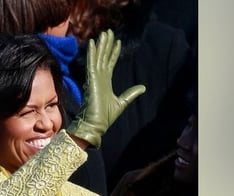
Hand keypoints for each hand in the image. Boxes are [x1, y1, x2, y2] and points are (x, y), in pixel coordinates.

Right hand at [66, 29, 145, 147]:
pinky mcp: (90, 81)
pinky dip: (92, 53)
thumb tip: (143, 87)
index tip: (117, 42)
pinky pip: (91, 64)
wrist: (96, 125)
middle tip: (109, 32)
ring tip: (104, 33)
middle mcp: (99, 78)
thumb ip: (131, 94)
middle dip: (106, 45)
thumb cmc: (105, 117)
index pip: (109, 64)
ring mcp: (94, 79)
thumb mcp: (122, 103)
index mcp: (105, 83)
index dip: (113, 52)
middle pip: (103, 57)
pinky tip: (93, 43)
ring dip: (101, 45)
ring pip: (98, 58)